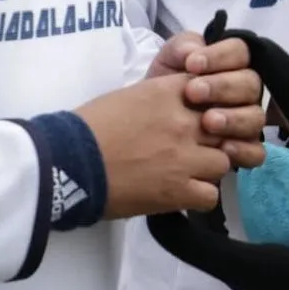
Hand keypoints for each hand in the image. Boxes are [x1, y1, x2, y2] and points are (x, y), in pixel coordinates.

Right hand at [78, 74, 240, 218]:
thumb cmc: (88, 128)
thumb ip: (161, 99)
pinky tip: (183, 195)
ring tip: (188, 174)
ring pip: (223, 161)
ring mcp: (185, 157)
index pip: (212, 91)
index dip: (209, 107)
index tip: (200, 118)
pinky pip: (211, 195)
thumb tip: (176, 109)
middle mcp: (184, 122)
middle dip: (213, 138)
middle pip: (223, 127)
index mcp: (168, 93)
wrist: (65, 163)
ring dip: (208, 168)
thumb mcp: (128, 97)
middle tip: (194, 149)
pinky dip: (200, 197)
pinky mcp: (179, 190)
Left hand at [146, 32, 266, 168]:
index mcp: (230, 65)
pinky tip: (223, 148)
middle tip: (193, 92)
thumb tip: (193, 52)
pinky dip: (243, 149)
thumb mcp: (166, 63)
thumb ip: (180, 48)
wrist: (147, 125)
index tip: (192, 64)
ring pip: (256, 117)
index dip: (220, 56)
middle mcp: (244, 92)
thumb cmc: (162, 88)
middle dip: (222, 87)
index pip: (240, 52)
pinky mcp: (245, 149)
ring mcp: (247, 121)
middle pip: (251, 84)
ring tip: (207, 122)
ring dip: (233, 118)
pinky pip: (256, 152)